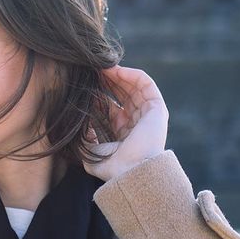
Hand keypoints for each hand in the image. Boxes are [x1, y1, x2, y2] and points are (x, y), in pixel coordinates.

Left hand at [83, 65, 168, 181]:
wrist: (133, 171)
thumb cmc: (113, 166)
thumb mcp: (92, 152)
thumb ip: (86, 136)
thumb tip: (81, 120)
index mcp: (123, 134)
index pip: (111, 108)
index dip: (99, 95)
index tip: (86, 85)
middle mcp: (137, 123)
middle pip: (122, 95)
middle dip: (108, 82)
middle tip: (93, 71)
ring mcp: (148, 114)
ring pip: (134, 87)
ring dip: (119, 75)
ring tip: (103, 67)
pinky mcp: (157, 108)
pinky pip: (146, 84)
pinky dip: (132, 75)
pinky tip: (117, 71)